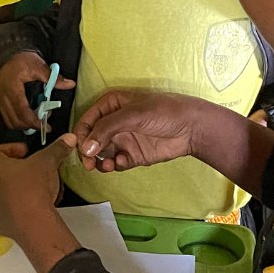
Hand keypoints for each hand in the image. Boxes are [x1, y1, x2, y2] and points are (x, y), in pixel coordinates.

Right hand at [0, 52, 74, 130]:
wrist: (5, 55)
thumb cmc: (20, 60)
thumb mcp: (38, 66)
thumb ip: (53, 77)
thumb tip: (69, 84)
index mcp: (13, 90)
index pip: (23, 112)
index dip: (34, 122)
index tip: (46, 125)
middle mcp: (4, 98)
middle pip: (15, 121)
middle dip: (31, 126)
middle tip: (44, 122)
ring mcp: (0, 101)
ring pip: (10, 122)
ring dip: (24, 125)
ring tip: (37, 119)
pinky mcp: (0, 102)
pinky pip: (7, 118)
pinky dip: (18, 121)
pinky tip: (28, 116)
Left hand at [0, 135, 74, 239]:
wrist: (31, 222)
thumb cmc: (32, 188)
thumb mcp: (46, 162)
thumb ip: (56, 148)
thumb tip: (67, 139)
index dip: (11, 149)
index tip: (26, 151)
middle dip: (13, 167)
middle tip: (29, 167)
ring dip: (12, 185)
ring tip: (31, 186)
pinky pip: (1, 205)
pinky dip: (13, 201)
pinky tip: (28, 202)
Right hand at [74, 90, 199, 172]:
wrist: (193, 128)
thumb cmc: (165, 111)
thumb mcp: (132, 115)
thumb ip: (106, 129)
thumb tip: (86, 147)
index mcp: (111, 106)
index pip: (87, 121)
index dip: (81, 135)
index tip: (81, 148)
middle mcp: (114, 123)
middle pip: (91, 140)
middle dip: (88, 152)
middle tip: (88, 164)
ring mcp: (123, 139)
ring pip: (101, 154)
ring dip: (100, 161)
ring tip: (106, 166)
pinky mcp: (132, 154)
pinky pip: (115, 162)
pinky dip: (115, 165)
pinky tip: (122, 162)